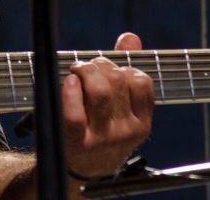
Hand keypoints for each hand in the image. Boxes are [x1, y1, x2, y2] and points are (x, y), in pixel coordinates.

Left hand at [61, 32, 152, 178]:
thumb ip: (125, 71)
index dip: (122, 66)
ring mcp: (101, 138)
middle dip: (98, 64)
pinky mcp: (76, 142)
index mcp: (141, 122)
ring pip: (99, 91)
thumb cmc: (100, 129)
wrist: (80, 171)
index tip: (109, 69)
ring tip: (75, 71)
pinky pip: (74, 113)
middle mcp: (125, 131)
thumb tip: (130, 38)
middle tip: (85, 67)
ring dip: (84, 71)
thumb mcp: (120, 108)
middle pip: (116, 81)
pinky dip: (69, 91)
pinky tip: (68, 83)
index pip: (141, 82)